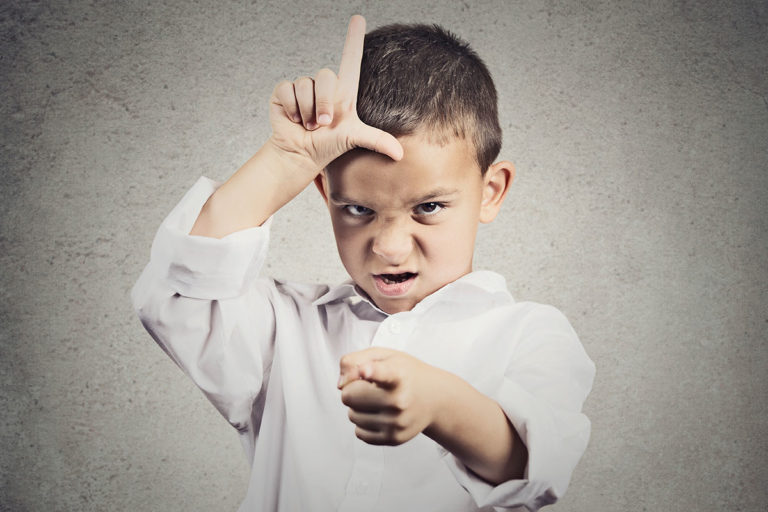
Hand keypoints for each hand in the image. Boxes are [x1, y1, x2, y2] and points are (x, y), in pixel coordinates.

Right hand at [267, 15, 402, 173]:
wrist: (301, 154)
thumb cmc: (329, 146)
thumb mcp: (354, 139)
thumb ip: (376, 141)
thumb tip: (401, 155)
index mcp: (343, 91)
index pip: (350, 59)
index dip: (354, 38)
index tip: (358, 17)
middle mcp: (324, 86)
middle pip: (326, 76)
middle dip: (324, 104)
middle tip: (322, 124)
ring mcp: (304, 87)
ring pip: (305, 85)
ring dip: (307, 110)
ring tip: (308, 125)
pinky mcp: (284, 92)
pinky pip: (288, 89)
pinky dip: (291, 108)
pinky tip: (293, 119)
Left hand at [337, 347, 444, 444]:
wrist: (434, 398)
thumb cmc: (404, 374)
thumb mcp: (384, 355)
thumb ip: (355, 360)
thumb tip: (340, 385)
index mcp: (398, 375)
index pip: (384, 373)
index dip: (372, 371)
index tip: (366, 369)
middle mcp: (399, 400)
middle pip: (349, 396)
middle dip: (352, 390)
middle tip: (369, 387)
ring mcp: (397, 422)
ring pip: (352, 416)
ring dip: (358, 407)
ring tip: (377, 400)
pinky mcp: (394, 438)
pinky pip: (359, 433)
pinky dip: (363, 423)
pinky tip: (380, 414)